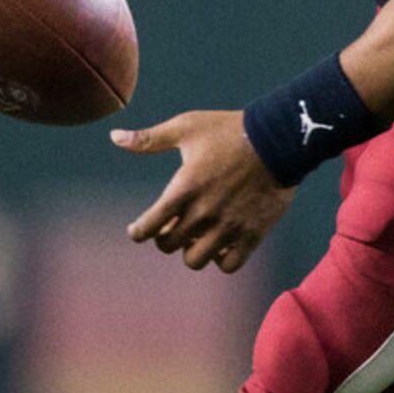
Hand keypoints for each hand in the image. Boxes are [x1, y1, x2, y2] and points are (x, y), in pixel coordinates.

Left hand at [113, 109, 293, 272]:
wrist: (279, 139)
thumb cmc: (229, 131)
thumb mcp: (186, 127)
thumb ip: (149, 139)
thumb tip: (114, 137)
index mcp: (183, 189)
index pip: (147, 228)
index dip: (138, 231)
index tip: (139, 228)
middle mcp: (203, 213)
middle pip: (168, 246)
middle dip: (165, 237)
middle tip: (173, 225)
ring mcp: (229, 226)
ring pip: (195, 260)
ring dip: (191, 250)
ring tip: (198, 235)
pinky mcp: (252, 234)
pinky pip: (228, 265)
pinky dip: (221, 259)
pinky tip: (222, 242)